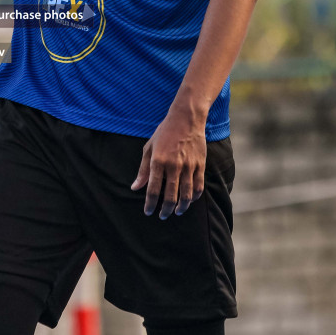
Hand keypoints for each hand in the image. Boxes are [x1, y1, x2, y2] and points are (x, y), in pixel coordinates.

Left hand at [130, 103, 206, 219]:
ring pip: (186, 195)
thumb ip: (143, 170)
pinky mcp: (200, 165)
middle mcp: (173, 165)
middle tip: (163, 216)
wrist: (186, 119)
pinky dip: (194, 197)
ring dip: (181, 207)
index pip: (153, 189)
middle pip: (170, 196)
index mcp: (158, 161)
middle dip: (166, 210)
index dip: (150, 204)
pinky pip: (198, 186)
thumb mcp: (149, 148)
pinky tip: (189, 200)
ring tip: (177, 212)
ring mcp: (189, 166)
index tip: (148, 212)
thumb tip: (135, 188)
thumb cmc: (164, 133)